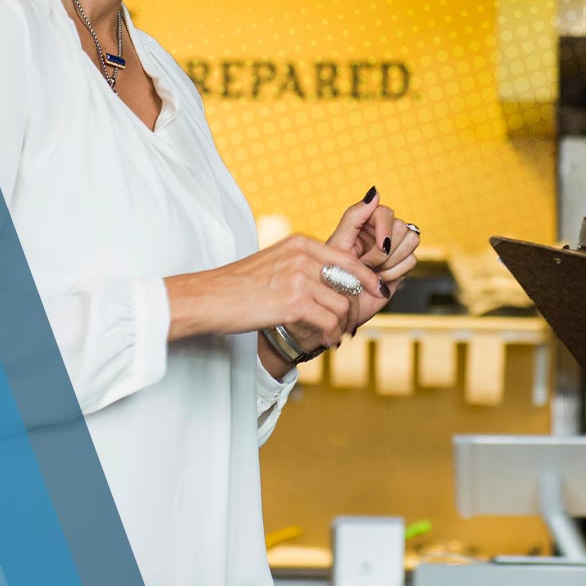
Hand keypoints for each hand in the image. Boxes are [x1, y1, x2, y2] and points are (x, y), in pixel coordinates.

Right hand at [167, 233, 373, 357]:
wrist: (209, 298)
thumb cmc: (237, 285)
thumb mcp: (273, 262)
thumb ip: (302, 264)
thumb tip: (331, 280)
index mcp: (300, 243)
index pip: (348, 259)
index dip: (367, 278)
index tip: (376, 292)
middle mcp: (302, 256)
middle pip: (349, 283)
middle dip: (355, 308)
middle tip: (351, 325)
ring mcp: (298, 278)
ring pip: (342, 305)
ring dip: (343, 326)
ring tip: (336, 337)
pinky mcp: (293, 302)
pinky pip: (329, 322)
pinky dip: (331, 335)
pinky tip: (326, 342)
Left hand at [325, 191, 420, 334]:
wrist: (340, 306)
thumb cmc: (332, 274)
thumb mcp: (339, 244)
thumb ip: (355, 216)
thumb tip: (375, 191)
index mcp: (364, 222)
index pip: (386, 212)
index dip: (384, 229)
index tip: (378, 246)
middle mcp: (381, 232)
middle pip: (402, 227)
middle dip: (383, 252)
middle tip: (365, 265)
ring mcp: (393, 248)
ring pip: (411, 241)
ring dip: (390, 262)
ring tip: (372, 272)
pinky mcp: (402, 265)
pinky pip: (412, 261)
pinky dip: (395, 273)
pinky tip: (380, 280)